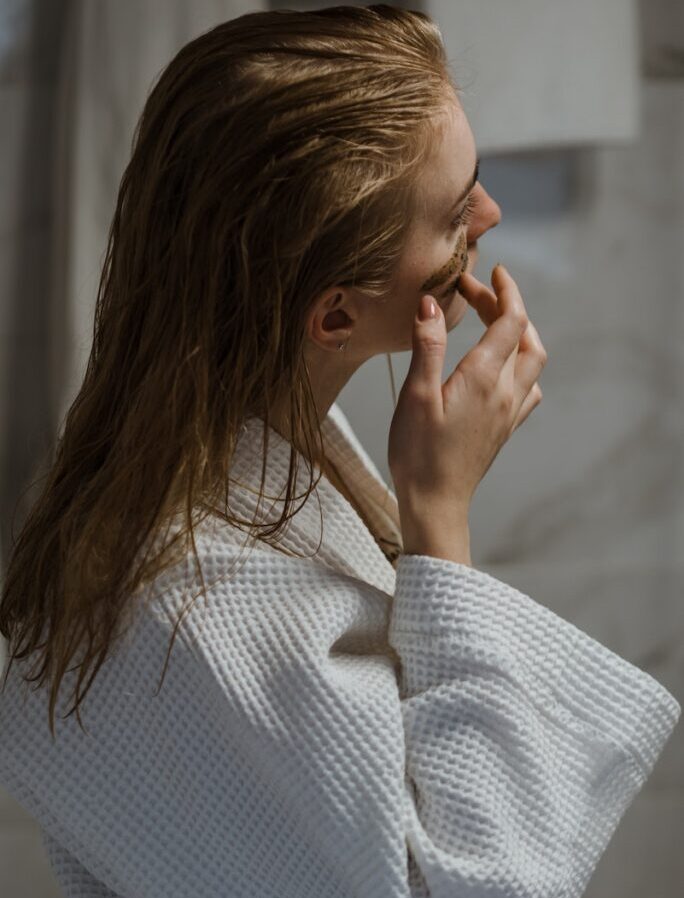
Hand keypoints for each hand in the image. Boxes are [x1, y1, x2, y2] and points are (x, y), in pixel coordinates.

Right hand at [388, 264, 546, 535]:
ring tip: (494, 322)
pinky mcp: (505, 428)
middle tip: (479, 293)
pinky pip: (528, 388)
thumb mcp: (416, 395)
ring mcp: (509, 412)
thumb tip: (431, 303)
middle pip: (524, 336)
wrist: (436, 503)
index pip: (510, 320)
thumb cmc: (419, 453)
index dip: (503, 290)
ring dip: (520, 334)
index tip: (488, 272)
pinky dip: (521, 365)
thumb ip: (428, 345)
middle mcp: (506, 392)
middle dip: (507, 307)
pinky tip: (502, 368)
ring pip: (532, 361)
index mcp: (485, 378)